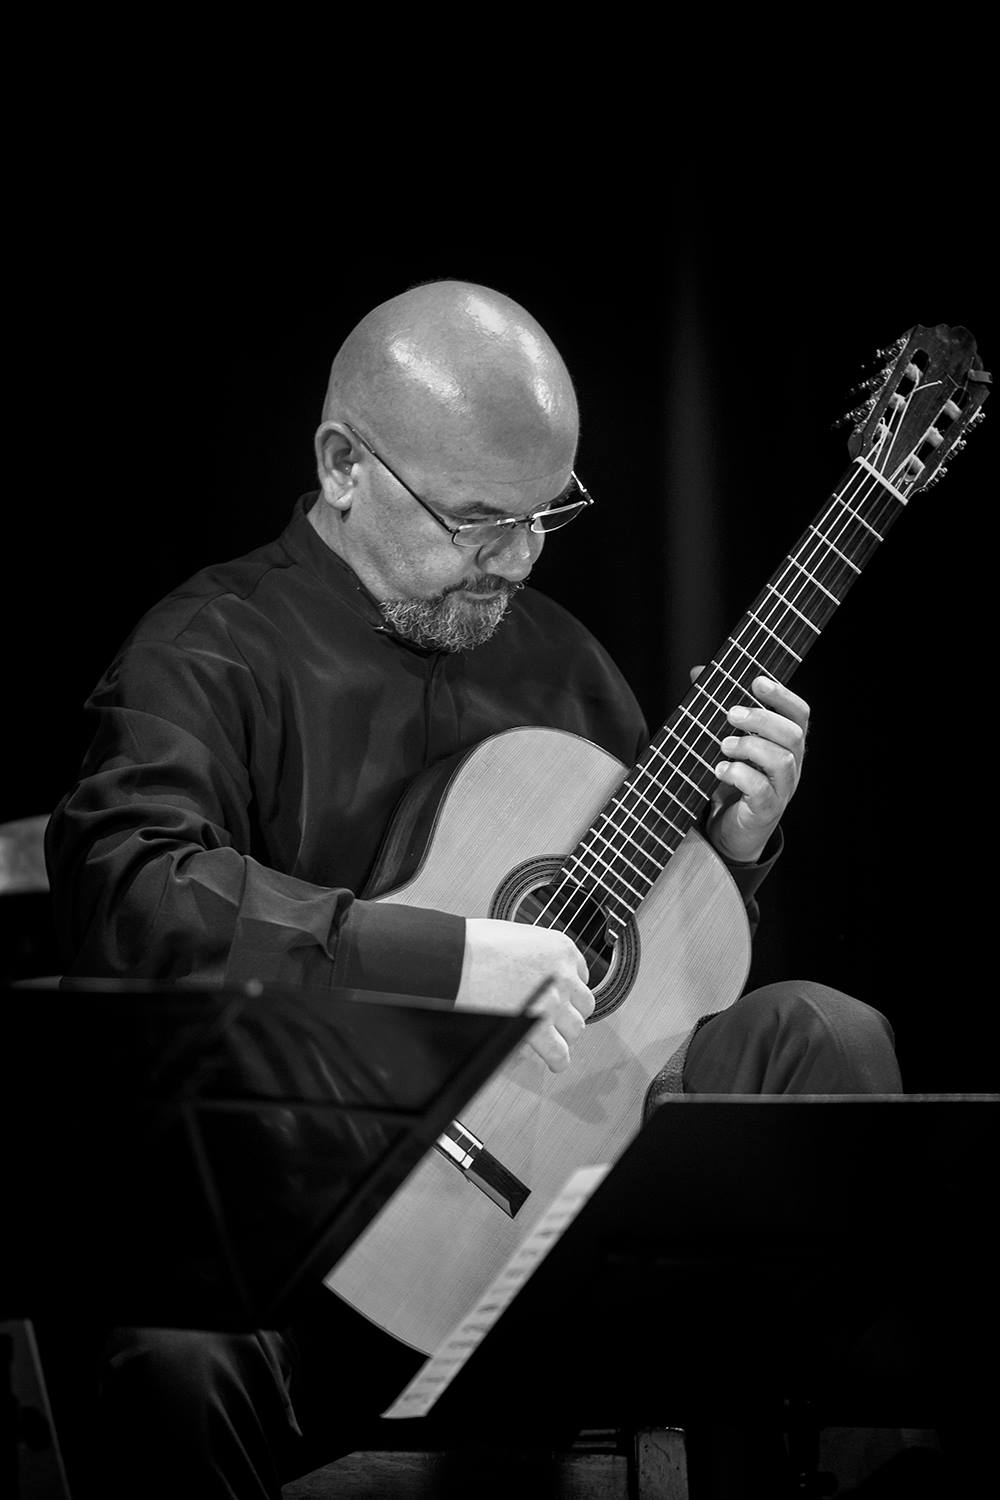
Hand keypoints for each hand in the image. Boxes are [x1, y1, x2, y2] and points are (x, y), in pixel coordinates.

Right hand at [456, 917, 593, 1072]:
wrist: (456, 958)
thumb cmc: (476, 944)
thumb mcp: (518, 936)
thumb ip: (536, 955)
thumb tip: (533, 970)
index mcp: (560, 948)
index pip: (581, 976)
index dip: (568, 990)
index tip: (560, 997)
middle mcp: (563, 974)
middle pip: (582, 1005)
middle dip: (569, 1013)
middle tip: (555, 1020)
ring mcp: (553, 1001)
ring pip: (575, 1029)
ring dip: (564, 1036)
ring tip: (554, 1044)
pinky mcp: (538, 1025)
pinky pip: (558, 1051)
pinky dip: (557, 1059)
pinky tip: (553, 1062)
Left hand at [694, 669, 808, 864]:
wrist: (731, 831)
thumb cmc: (733, 781)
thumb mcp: (726, 741)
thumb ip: (717, 709)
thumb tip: (698, 672)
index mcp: (786, 744)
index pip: (799, 714)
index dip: (782, 695)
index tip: (756, 681)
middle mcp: (791, 765)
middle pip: (793, 734)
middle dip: (762, 719)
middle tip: (730, 714)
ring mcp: (782, 789)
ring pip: (782, 760)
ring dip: (750, 747)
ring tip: (723, 746)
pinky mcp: (766, 810)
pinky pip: (761, 790)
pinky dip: (739, 775)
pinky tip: (720, 769)